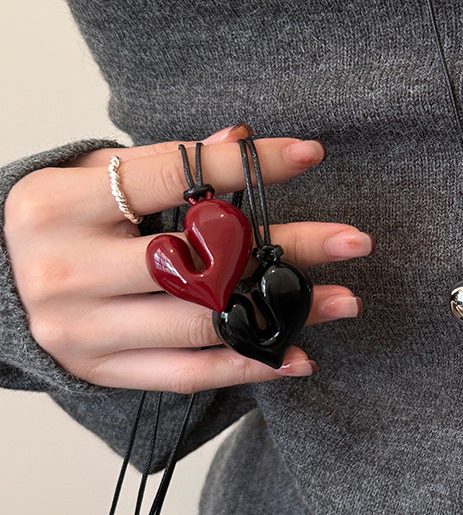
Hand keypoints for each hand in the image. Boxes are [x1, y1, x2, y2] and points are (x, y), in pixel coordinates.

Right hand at [4, 126, 373, 391]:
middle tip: (352, 242)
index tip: (310, 156)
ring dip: (284, 312)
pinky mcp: (102, 372)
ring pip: (204, 323)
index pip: (171, 175)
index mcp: (59, 207)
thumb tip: (239, 139)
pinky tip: (296, 354)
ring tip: (342, 299)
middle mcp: (66, 272)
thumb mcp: (91, 179)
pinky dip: (249, 366)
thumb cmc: (58, 224)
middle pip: (200, 259)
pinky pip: (188, 375)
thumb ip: (162, 164)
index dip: (247, 165)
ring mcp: (83, 331)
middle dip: (286, 249)